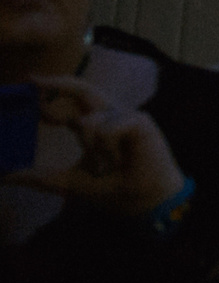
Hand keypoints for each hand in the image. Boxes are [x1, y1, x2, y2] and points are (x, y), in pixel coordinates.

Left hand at [3, 75, 186, 216]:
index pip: (69, 102)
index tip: (27, 89)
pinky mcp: (140, 123)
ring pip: (91, 114)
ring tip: (103, 165)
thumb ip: (38, 176)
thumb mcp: (65, 182)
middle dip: (57, 83)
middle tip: (33, 81)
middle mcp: (107, 116)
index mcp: (93, 125)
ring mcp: (124, 117)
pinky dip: (105, 142)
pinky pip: (110, 126)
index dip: (49, 96)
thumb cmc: (109, 188)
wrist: (140, 202)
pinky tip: (115, 158)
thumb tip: (3, 175)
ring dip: (87, 140)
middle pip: (82, 88)